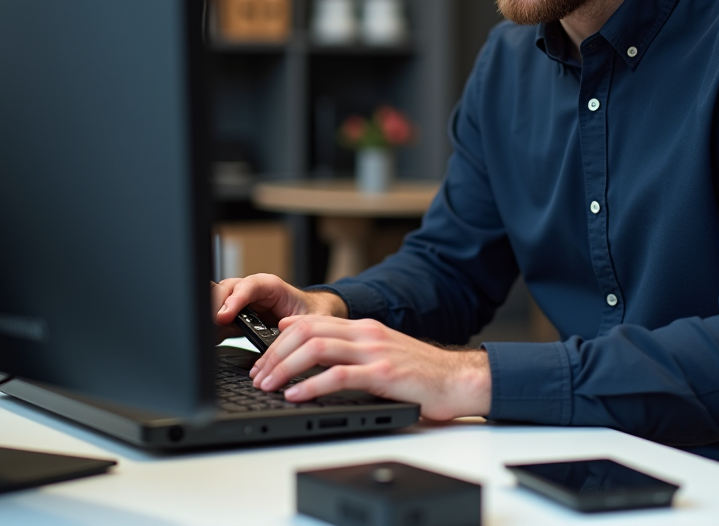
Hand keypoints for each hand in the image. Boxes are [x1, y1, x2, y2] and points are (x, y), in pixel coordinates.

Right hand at [211, 274, 346, 340]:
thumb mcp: (313, 318)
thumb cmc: (311, 312)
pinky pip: (216, 321)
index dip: (235, 299)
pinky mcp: (234, 319)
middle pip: (225, 291)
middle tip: (210, 325)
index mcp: (270, 286)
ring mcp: (240, 304)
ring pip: (216, 303)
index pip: (248, 286)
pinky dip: (210, 330)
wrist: (310, 315)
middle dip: (215, 305)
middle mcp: (251, 292)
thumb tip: (288, 334)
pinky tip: (207, 342)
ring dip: (209, 318)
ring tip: (204, 335)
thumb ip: (304, 324)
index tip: (224, 315)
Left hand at [251, 315, 491, 420]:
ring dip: (285, 367)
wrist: (460, 381)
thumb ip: (352, 350)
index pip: (310, 322)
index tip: (261, 358)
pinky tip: (296, 395)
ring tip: (268, 385)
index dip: (279, 339)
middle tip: (258, 376)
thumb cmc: (422, 374)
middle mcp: (366, 334)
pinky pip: (338, 376)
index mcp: (364, 328)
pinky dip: (310, 386)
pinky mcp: (383, 374)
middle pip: (306, 332)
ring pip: (316, 349)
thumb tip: (312, 353)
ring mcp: (375, 352)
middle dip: (274, 354)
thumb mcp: (381, 354)